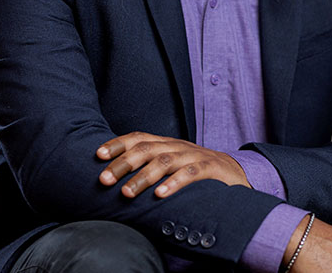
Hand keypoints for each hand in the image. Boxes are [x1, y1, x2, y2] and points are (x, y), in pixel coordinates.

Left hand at [96, 131, 249, 197]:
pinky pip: (191, 174)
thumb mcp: (170, 164)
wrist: (234, 172)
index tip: (98, 155)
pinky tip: (160, 194)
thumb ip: (148, 166)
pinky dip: (174, 183)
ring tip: (126, 193)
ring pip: (165, 161)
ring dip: (143, 177)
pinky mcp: (211, 168)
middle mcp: (178, 147)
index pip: (138, 138)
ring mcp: (194, 156)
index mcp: (166, 144)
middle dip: (123, 163)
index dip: (118, 144)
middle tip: (105, 179)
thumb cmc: (194, 171)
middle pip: (147, 149)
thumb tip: (114, 176)